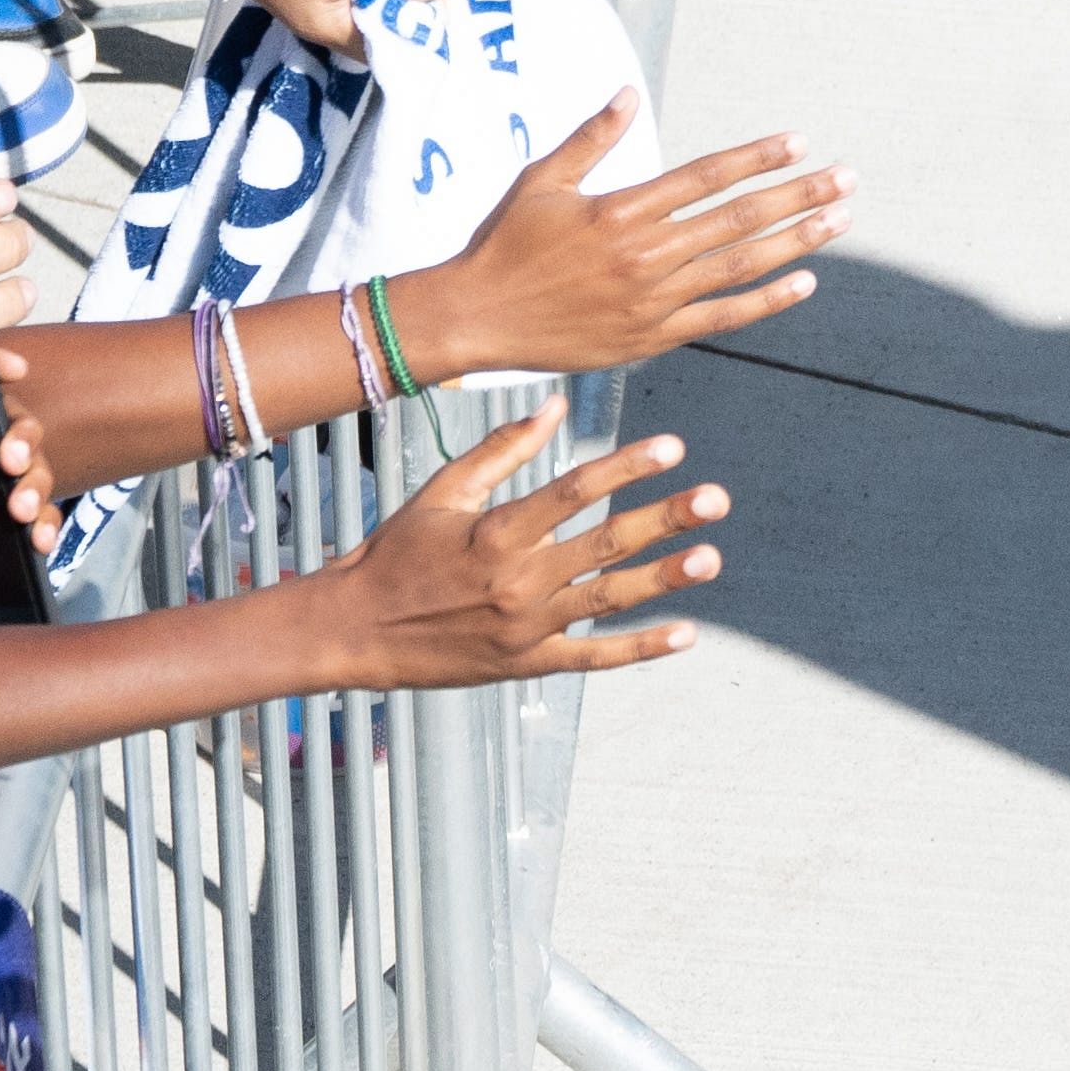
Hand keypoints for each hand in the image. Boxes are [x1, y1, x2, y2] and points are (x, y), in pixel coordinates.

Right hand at [315, 420, 722, 684]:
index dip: (626, 467)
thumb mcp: (442, 493)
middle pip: (604, 545)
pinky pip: (592, 658)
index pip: (573, 492)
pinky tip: (685, 634)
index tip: (673, 446)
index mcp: (495, 533)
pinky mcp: (525, 664)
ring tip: (711, 557)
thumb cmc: (397, 554)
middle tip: (716, 499)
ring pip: (608, 598)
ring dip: (663, 578)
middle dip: (665, 520)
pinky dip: (640, 649)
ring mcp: (525, 628)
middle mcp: (516, 581)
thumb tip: (554, 406)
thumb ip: (501, 449)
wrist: (353, 631)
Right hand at [401, 104, 842, 385]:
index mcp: (621, 211)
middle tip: (847, 178)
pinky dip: (765, 302)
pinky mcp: (650, 337)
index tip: (800, 142)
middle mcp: (645, 255)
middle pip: (739, 219)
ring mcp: (652, 300)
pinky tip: (804, 283)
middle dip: (798, 195)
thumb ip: (590, 139)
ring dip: (797, 242)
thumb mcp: (541, 181)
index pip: (706, 177)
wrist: (475, 320)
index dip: (757, 157)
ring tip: (839, 219)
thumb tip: (628, 93)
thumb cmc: (504, 246)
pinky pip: (720, 317)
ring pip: (740, 266)